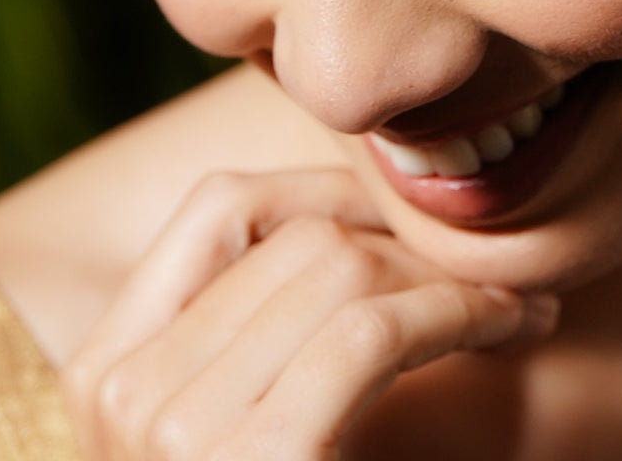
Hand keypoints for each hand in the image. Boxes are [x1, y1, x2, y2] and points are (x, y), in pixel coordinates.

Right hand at [62, 168, 557, 460]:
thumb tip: (351, 220)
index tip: (412, 224)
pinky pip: (371, 331)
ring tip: (516, 302)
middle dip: (407, 237)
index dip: (329, 190)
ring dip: (448, 272)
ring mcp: (173, 430)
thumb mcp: (227, 427)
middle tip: (490, 268)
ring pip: (340, 268)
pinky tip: (511, 328)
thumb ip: (250, 337)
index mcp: (104, 369)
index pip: (219, 206)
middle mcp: (122, 389)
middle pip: (293, 234)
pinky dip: (457, 312)